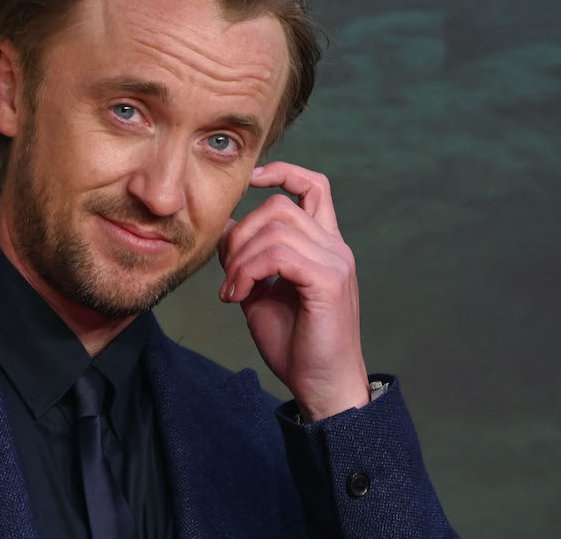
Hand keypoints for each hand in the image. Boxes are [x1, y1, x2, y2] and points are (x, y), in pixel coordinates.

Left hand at [218, 162, 368, 420]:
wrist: (322, 387)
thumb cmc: (295, 344)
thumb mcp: (261, 292)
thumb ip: (247, 259)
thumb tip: (225, 227)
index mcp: (323, 245)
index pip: (315, 186)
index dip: (283, 172)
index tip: (251, 180)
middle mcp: (334, 247)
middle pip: (280, 207)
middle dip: (241, 234)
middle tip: (227, 275)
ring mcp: (335, 262)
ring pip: (275, 229)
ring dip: (240, 259)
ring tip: (232, 291)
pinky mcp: (328, 282)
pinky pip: (279, 255)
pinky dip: (249, 271)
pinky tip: (240, 296)